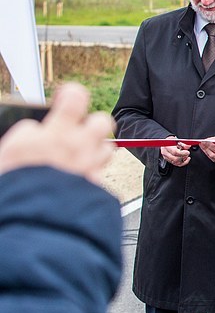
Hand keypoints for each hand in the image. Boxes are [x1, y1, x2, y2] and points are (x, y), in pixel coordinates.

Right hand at [0, 83, 115, 183]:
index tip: (67, 97)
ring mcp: (90, 167)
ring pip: (106, 148)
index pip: (75, 97)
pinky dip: (92, 177)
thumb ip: (27, 136)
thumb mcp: (11, 151)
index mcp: (56, 132)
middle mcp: (79, 146)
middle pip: (102, 121)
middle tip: (79, 130)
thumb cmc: (15, 184)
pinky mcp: (96, 188)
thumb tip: (36, 130)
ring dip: (96, 151)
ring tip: (79, 158)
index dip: (71, 95)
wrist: (32, 217)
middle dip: (93, 123)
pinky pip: (100, 176)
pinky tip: (79, 182)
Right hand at [160, 135, 191, 166]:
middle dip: (183, 156)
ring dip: (184, 160)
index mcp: (167, 146)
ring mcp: (167, 158)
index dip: (183, 153)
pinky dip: (183, 163)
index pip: (175, 152)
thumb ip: (183, 143)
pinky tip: (186, 159)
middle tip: (187, 153)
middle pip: (175, 159)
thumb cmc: (171, 141)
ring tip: (186, 155)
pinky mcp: (169, 161)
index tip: (187, 152)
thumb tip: (188, 146)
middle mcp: (165, 153)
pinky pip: (177, 164)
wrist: (166, 142)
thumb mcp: (177, 140)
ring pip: (176, 163)